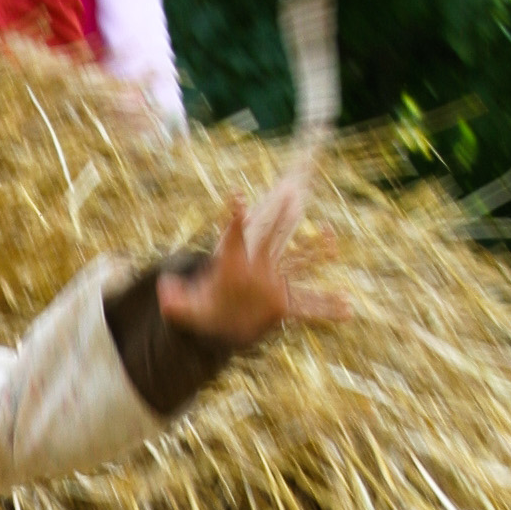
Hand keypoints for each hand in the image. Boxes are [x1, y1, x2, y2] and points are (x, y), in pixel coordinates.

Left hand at [158, 174, 349, 347]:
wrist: (225, 318)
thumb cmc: (207, 307)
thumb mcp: (187, 308)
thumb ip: (176, 300)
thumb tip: (164, 291)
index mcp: (233, 262)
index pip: (233, 234)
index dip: (233, 216)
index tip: (235, 197)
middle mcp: (259, 265)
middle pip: (272, 235)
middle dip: (282, 215)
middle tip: (291, 191)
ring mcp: (276, 282)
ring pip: (299, 262)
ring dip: (315, 251)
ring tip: (331, 238)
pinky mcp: (285, 304)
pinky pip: (309, 305)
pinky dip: (327, 308)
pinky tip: (347, 308)